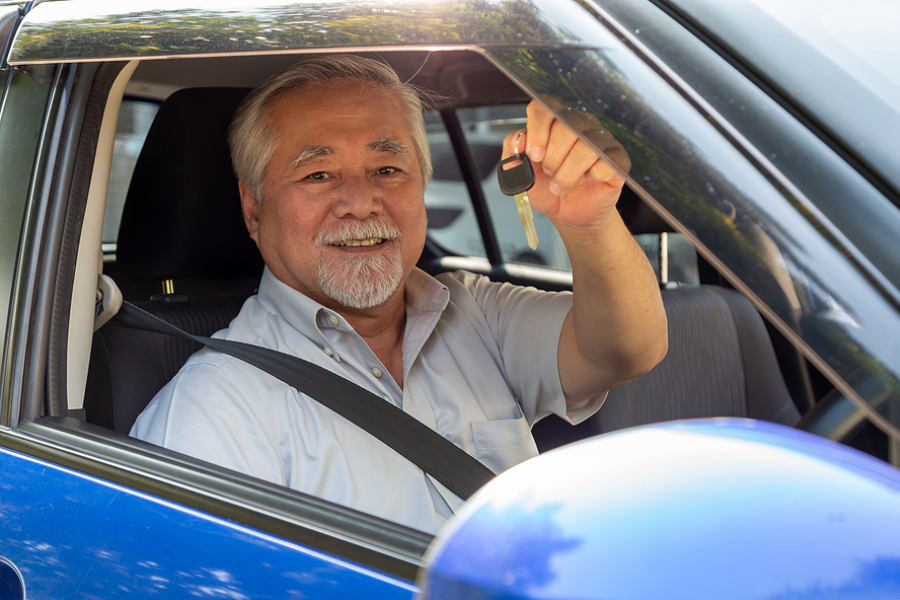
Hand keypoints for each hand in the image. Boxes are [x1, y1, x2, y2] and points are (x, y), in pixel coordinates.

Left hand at [501, 100, 629, 230]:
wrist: (567, 213)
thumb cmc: (546, 188)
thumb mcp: (519, 172)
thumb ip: (512, 150)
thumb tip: (520, 140)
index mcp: (553, 122)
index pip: (544, 107)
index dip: (537, 131)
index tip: (534, 155)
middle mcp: (578, 125)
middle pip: (566, 128)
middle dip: (552, 158)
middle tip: (549, 172)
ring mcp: (600, 140)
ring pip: (587, 146)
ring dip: (568, 173)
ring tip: (561, 185)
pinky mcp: (617, 159)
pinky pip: (607, 163)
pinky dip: (593, 177)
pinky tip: (587, 180)